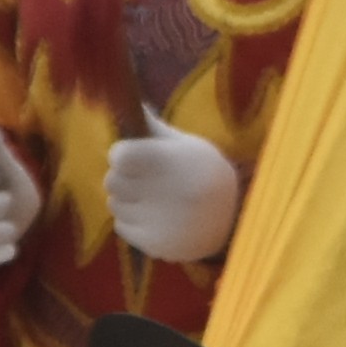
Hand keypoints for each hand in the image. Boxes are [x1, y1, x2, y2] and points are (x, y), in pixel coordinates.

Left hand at [103, 108, 246, 263]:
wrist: (233, 219)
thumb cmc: (205, 173)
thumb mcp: (188, 145)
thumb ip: (154, 129)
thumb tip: (130, 101)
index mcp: (170, 163)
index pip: (119, 156)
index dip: (123, 154)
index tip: (135, 156)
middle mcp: (162, 193)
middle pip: (112, 180)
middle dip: (123, 177)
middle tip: (144, 179)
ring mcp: (156, 222)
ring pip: (114, 204)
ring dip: (126, 200)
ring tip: (153, 199)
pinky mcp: (152, 244)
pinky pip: (121, 226)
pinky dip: (132, 221)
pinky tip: (155, 217)